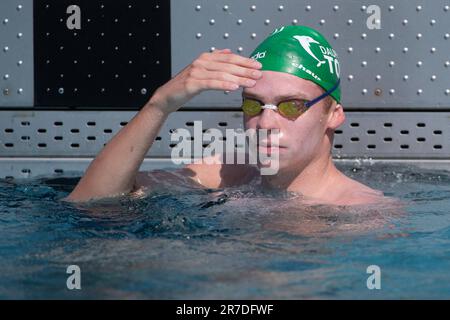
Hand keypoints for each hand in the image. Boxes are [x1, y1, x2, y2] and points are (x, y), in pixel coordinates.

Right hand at [147, 48, 262, 113]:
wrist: (166, 97)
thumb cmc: (184, 86)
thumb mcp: (201, 70)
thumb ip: (214, 60)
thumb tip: (228, 51)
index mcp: (205, 58)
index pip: (229, 57)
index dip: (245, 61)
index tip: (257, 65)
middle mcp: (201, 62)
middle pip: (228, 65)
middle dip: (245, 70)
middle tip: (258, 74)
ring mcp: (196, 72)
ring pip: (222, 74)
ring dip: (239, 78)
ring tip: (250, 83)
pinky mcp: (192, 84)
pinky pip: (212, 83)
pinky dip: (224, 85)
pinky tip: (234, 87)